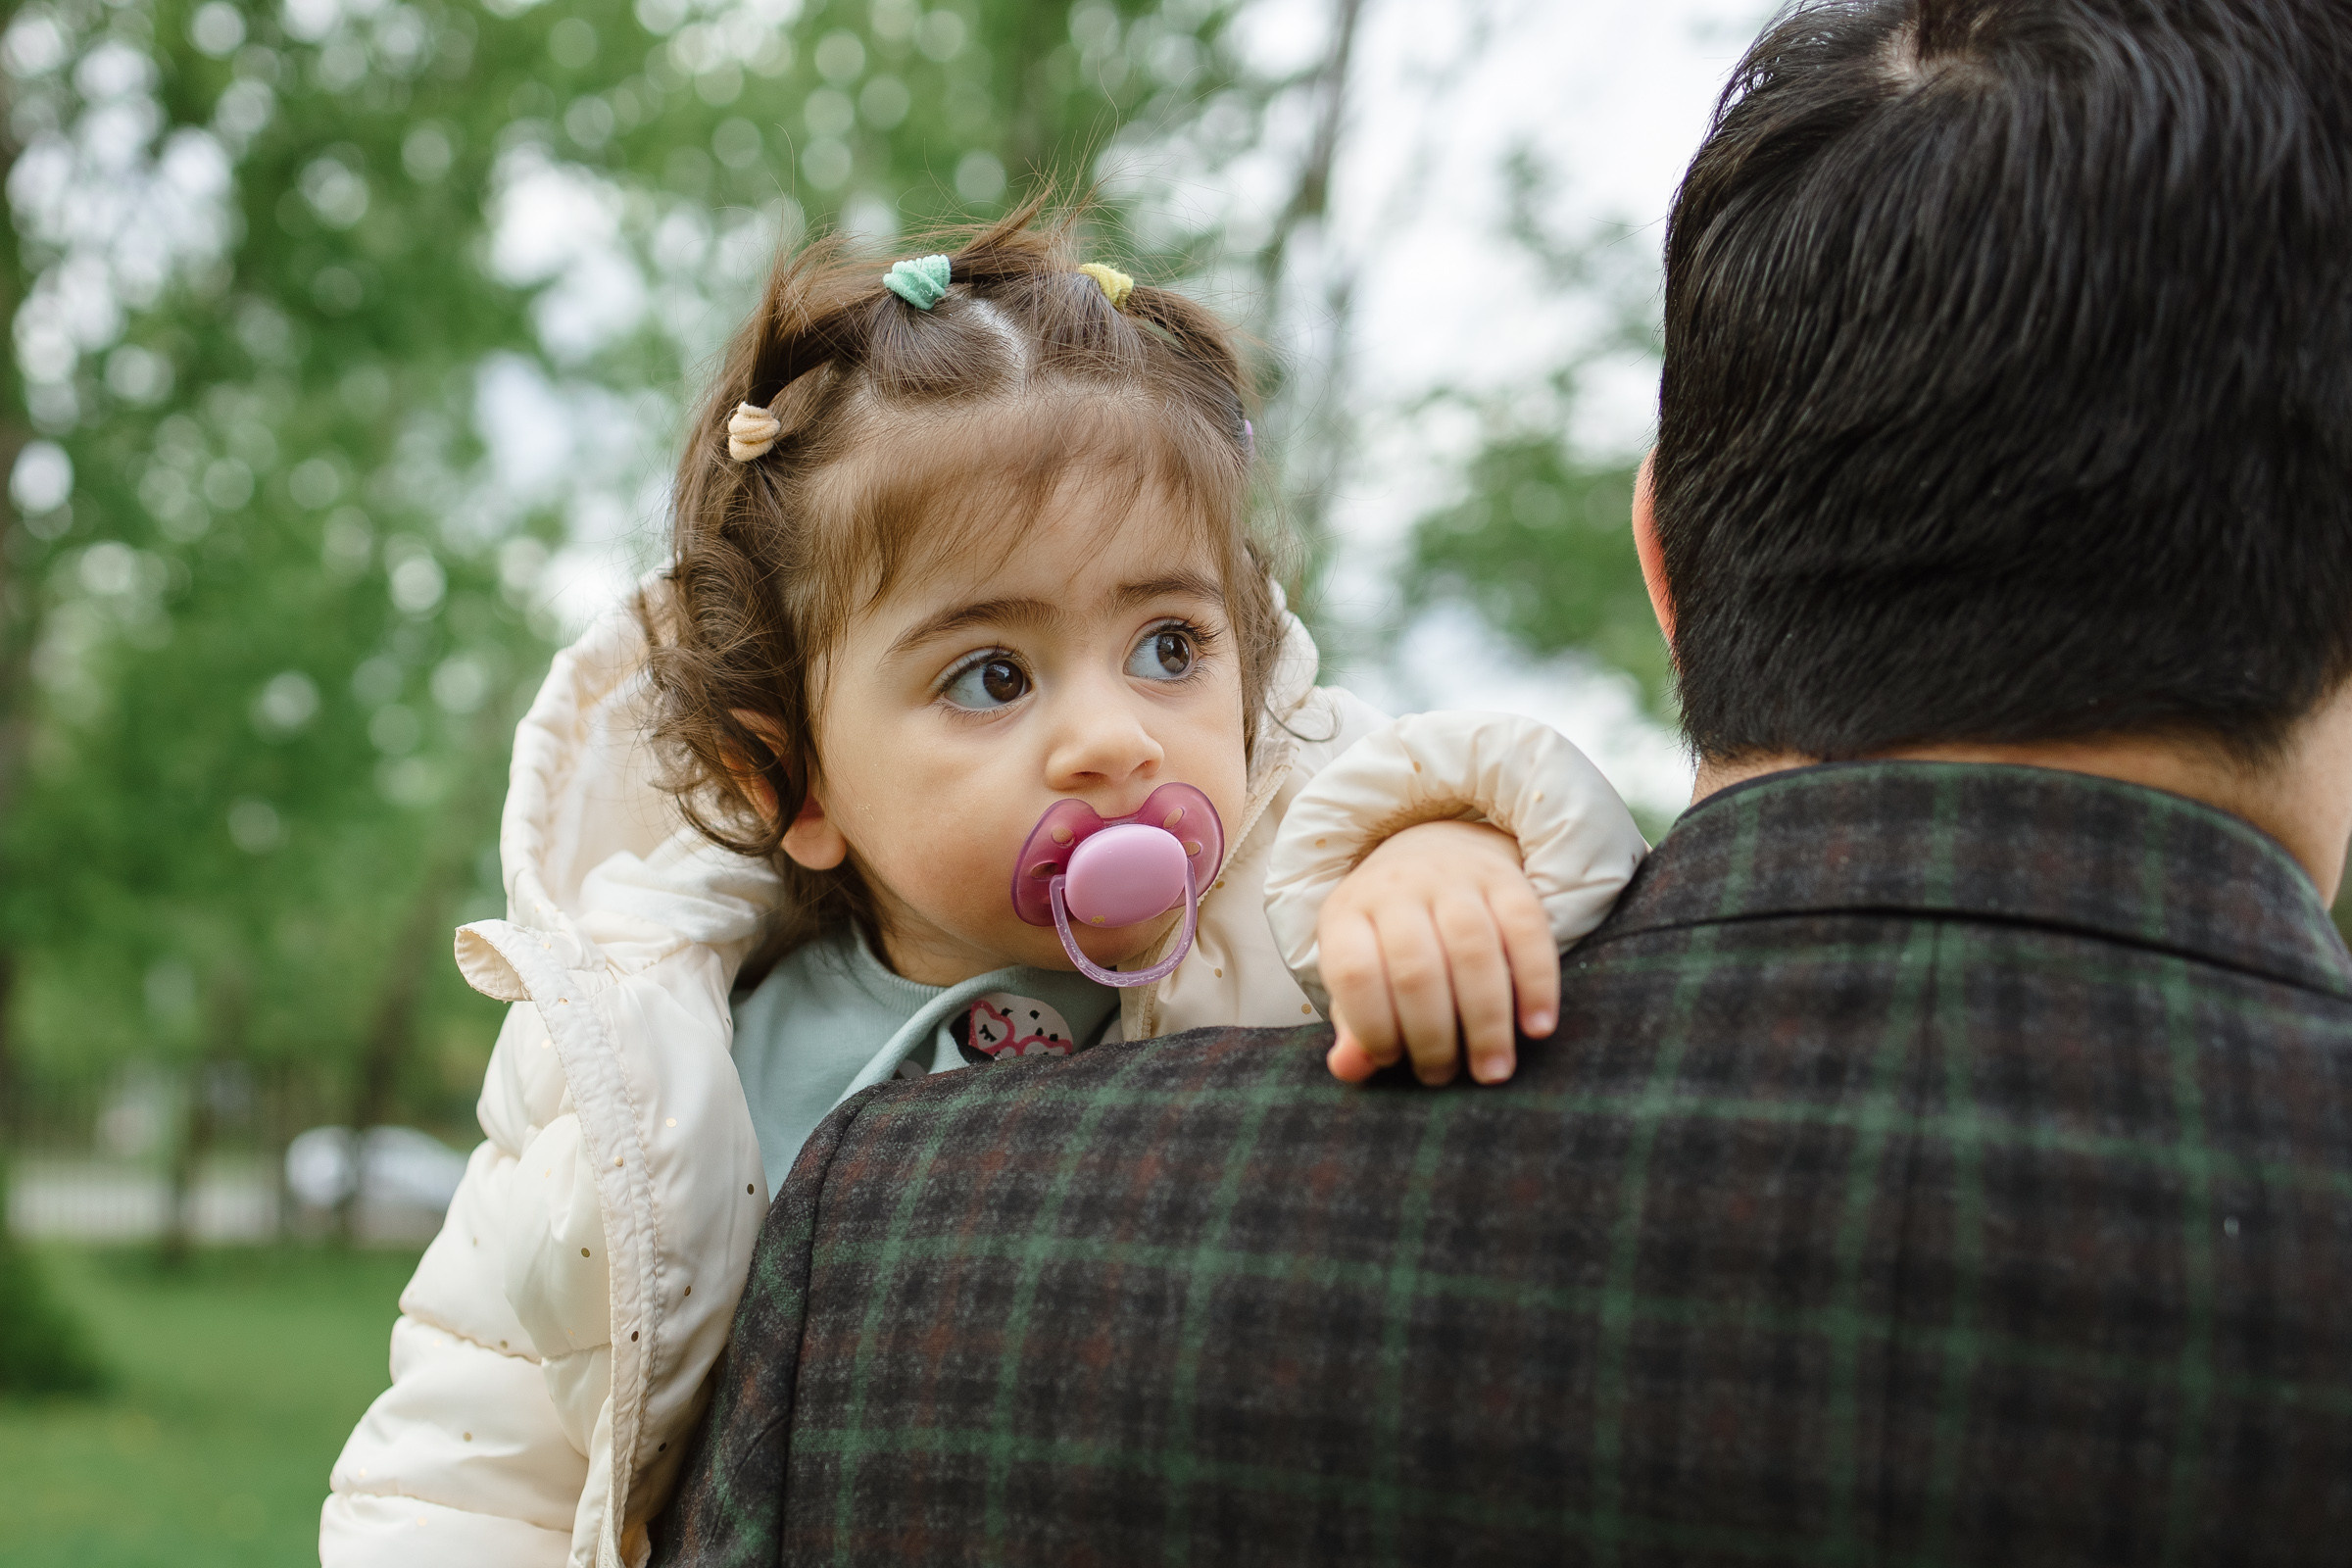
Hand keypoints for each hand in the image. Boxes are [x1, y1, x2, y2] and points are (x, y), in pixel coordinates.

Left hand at [1315, 818, 1558, 1085]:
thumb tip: (1348, 1069)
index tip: (1391, 1061)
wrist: (1434, 848)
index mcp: (1349, 913)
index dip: (1373, 1026)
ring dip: (1487, 1021)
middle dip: (1433, 1037)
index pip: (1355, 972)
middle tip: (1446, 1076)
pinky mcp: (1507, 879)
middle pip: (1417, 969)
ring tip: (1493, 1070)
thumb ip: (1353, 1023)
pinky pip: (1527, 929)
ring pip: (1474, 950)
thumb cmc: (1389, 935)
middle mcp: (1399, 888)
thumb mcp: (1358, 971)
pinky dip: (1536, 984)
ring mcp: (1455, 878)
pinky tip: (1537, 1028)